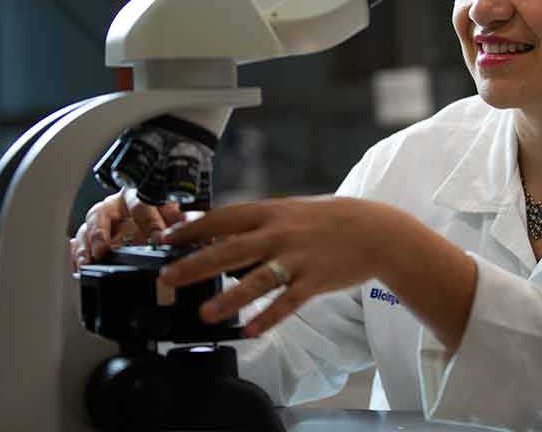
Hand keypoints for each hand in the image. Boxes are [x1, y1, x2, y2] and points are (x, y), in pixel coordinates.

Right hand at [69, 187, 187, 268]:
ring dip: (89, 242)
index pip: (144, 204)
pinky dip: (79, 253)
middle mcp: (119, 204)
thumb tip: (207, 239)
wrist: (156, 222)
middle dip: (104, 232)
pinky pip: (79, 239)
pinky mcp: (92, 233)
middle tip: (106, 249)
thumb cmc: (168, 215)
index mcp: (143, 196)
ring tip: (92, 259)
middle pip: (105, 211)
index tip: (157, 239)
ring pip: (89, 224)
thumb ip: (189, 226)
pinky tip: (81, 266)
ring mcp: (104, 218)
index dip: (150, 222)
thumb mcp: (180, 219)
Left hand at [157, 196, 393, 337]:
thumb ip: (260, 222)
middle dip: (195, 263)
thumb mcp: (292, 211)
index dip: (191, 229)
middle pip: (230, 248)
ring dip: (229, 298)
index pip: (223, 218)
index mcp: (272, 212)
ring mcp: (298, 258)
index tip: (165, 240)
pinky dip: (269, 317)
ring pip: (257, 279)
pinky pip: (288, 302)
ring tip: (205, 313)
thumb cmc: (330, 220)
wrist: (376, 230)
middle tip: (167, 278)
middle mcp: (280, 233)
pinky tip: (251, 330)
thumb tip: (222, 233)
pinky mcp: (315, 280)